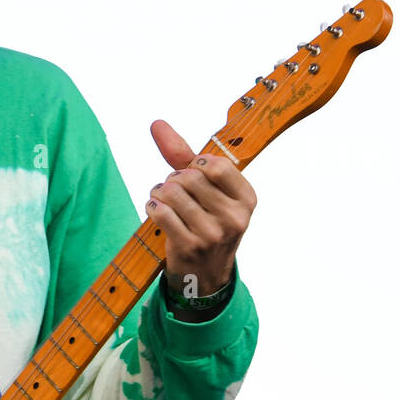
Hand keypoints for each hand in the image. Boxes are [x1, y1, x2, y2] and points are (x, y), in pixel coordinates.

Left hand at [146, 120, 256, 295]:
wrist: (204, 275)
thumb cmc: (206, 223)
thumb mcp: (208, 191)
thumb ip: (185, 156)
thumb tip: (156, 124)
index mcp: (246, 199)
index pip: (217, 165)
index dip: (195, 165)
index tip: (192, 174)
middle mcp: (235, 217)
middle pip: (189, 178)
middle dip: (173, 180)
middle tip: (173, 191)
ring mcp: (213, 234)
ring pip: (172, 193)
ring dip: (159, 193)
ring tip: (161, 199)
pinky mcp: (190, 246)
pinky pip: (161, 213)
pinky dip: (152, 207)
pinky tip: (155, 210)